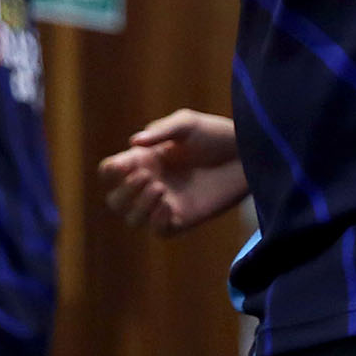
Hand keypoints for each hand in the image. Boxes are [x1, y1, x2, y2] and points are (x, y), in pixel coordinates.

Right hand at [100, 109, 247, 232]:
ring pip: (133, 219)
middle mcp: (150, 182)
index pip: (110, 171)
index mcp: (144, 159)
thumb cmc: (215, 134)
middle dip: (124, 192)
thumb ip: (160, 131)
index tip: (126, 164)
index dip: (110, 171)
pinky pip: (159, 231)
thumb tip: (133, 143)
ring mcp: (166, 203)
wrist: (246, 155)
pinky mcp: (184, 219)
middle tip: (148, 178)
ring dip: (139, 206)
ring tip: (161, 189)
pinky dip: (156, 221)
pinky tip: (169, 205)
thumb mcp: (186, 124)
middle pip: (116, 200)